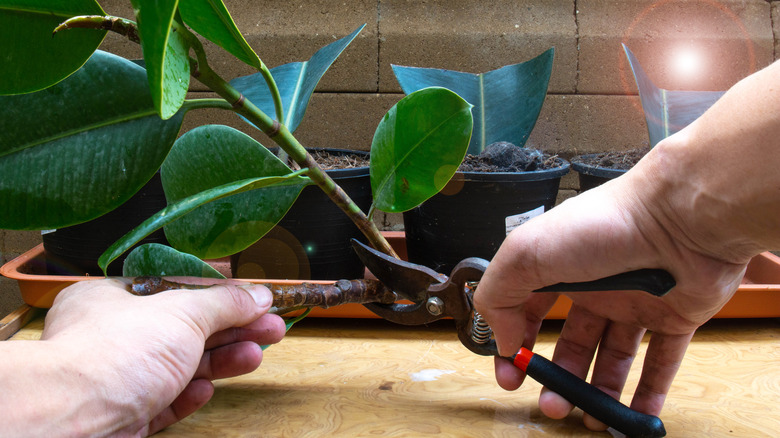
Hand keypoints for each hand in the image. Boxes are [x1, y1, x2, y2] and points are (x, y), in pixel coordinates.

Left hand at [39, 278, 284, 435]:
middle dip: (231, 330)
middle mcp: (112, 337)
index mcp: (114, 298)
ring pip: (179, 366)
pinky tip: (207, 389)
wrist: (77, 419)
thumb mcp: (183, 314)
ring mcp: (117, 379)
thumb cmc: (115, 353)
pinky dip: (188, 394)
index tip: (252, 301)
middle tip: (271, 330)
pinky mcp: (124, 416)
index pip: (176, 290)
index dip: (218, 296)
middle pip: (185, 329)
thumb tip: (258, 296)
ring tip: (254, 357)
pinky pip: (163, 401)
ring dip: (220, 361)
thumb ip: (225, 304)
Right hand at [474, 57, 779, 430]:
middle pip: (572, 344)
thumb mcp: (525, 254)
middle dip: (559, 379)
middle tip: (555, 406)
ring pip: (613, 358)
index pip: (527, 313)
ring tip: (591, 418)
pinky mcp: (675, 317)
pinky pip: (661, 361)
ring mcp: (635, 304)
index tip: (511, 377)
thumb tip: (503, 341)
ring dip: (599, 391)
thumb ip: (497, 295)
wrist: (679, 218)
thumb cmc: (601, 227)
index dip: (515, 347)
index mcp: (557, 269)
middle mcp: (595, 287)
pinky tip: (635, 415)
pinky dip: (649, 391)